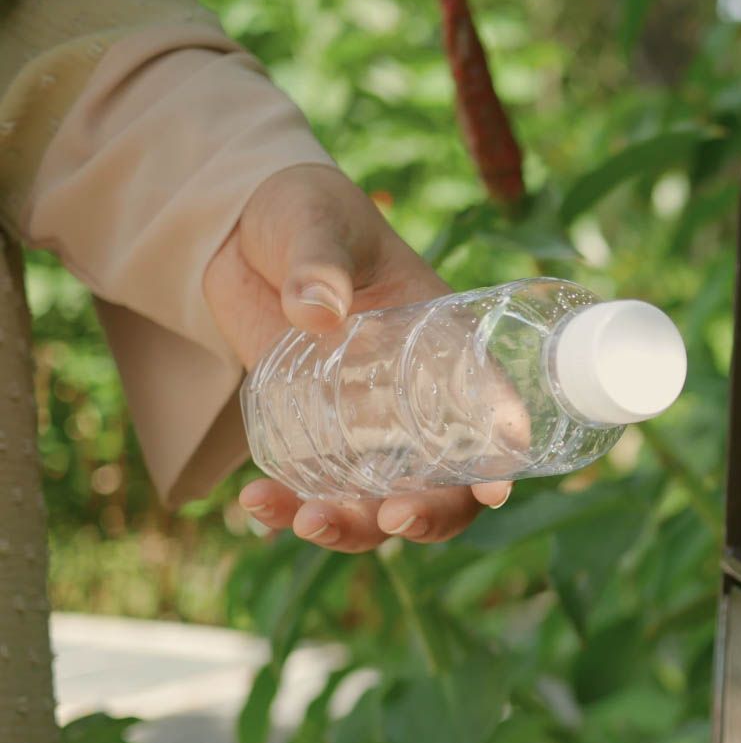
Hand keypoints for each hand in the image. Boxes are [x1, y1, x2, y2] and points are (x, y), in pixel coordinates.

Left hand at [204, 163, 509, 551]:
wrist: (236, 231)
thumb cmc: (302, 213)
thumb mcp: (316, 222)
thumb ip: (319, 261)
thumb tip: (315, 310)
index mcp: (445, 348)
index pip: (493, 414)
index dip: (502, 460)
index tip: (492, 491)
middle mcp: (415, 400)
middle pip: (446, 482)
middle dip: (428, 515)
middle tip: (391, 517)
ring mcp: (364, 425)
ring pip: (380, 502)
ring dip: (354, 529)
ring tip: (304, 522)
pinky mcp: (310, 434)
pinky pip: (315, 490)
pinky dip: (290, 510)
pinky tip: (257, 506)